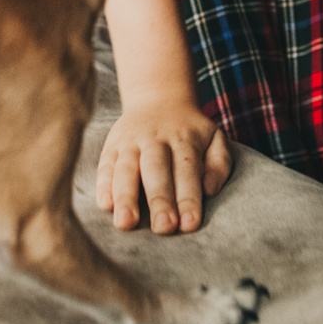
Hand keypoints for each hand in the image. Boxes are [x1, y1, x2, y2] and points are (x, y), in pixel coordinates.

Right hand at [94, 100, 232, 233]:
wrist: (158, 97)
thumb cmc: (190, 131)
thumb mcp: (214, 138)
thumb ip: (219, 163)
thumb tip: (210, 190)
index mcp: (185, 141)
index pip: (187, 172)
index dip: (188, 198)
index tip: (189, 224)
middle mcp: (156, 140)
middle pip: (156, 171)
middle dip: (159, 200)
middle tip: (163, 227)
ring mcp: (130, 142)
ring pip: (126, 169)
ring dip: (126, 196)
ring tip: (126, 223)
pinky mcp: (111, 146)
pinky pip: (105, 165)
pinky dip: (104, 184)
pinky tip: (105, 205)